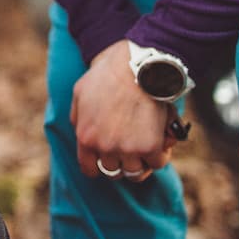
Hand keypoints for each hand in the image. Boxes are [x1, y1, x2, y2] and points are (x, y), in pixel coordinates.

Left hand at [71, 39, 178, 181]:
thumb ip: (77, 119)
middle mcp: (105, 147)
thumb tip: (81, 134)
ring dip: (142, 161)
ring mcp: (128, 149)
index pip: (90, 169)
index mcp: (85, 137)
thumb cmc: (108, 76)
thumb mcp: (80, 95)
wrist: (135, 66)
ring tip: (145, 146)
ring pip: (136, 172)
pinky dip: (160, 155)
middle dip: (121, 161)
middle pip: (114, 171)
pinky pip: (157, 163)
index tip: (107, 161)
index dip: (99, 166)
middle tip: (129, 148)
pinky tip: (160, 141)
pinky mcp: (151, 146)